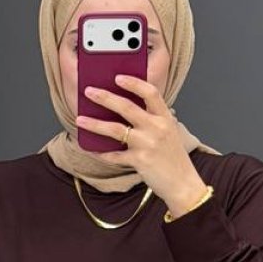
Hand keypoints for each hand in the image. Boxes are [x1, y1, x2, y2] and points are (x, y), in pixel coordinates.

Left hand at [76, 73, 208, 216]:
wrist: (183, 184)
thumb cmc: (174, 158)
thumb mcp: (169, 132)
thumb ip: (152, 120)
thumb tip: (124, 110)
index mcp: (165, 118)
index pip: (150, 93)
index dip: (133, 83)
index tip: (118, 77)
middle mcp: (156, 128)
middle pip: (126, 107)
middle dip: (105, 97)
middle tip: (89, 91)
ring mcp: (148, 144)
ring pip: (115, 129)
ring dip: (95, 124)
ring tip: (80, 119)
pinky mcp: (140, 161)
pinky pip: (114, 155)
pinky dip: (101, 153)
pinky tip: (90, 150)